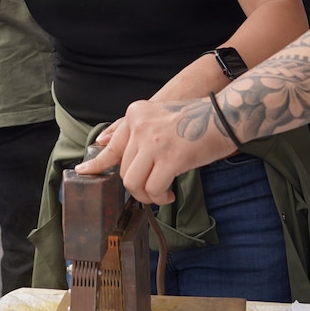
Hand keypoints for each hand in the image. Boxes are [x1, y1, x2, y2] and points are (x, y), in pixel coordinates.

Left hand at [75, 97, 232, 203]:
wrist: (227, 115)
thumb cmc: (200, 120)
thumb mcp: (162, 118)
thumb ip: (143, 135)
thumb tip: (129, 165)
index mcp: (137, 114)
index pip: (111, 144)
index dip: (96, 163)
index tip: (82, 173)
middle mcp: (140, 125)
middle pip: (124, 169)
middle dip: (136, 186)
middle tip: (153, 191)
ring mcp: (153, 142)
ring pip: (133, 182)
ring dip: (146, 195)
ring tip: (160, 194)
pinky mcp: (169, 158)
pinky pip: (152, 188)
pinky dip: (159, 196)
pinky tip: (169, 194)